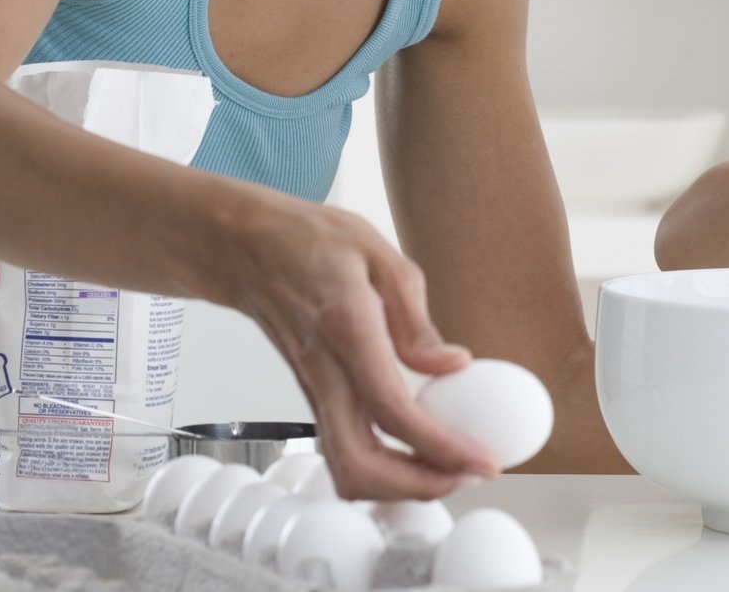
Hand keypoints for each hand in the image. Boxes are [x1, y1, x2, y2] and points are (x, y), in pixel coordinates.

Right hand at [215, 197, 500, 499]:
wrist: (246, 248)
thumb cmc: (310, 242)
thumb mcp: (379, 255)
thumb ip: (416, 318)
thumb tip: (453, 364)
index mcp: (346, 330)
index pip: (392, 410)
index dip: (440, 447)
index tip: (482, 460)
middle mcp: (324, 373)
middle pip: (360, 464)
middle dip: (419, 486)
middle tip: (469, 475)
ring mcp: (313, 392)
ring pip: (345, 469)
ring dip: (399, 485)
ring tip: (450, 468)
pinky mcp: (313, 398)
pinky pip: (342, 452)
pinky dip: (382, 468)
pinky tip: (418, 450)